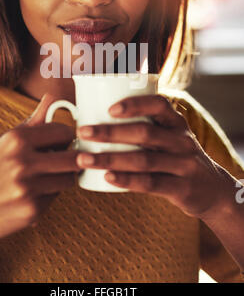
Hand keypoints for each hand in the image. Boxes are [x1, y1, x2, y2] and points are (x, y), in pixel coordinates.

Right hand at [0, 93, 79, 250]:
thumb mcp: (4, 141)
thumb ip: (33, 122)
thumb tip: (52, 97)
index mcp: (16, 139)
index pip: (63, 131)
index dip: (66, 136)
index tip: (62, 142)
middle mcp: (23, 162)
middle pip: (73, 157)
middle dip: (74, 158)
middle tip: (66, 159)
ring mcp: (28, 188)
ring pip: (69, 179)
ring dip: (62, 177)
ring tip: (46, 176)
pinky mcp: (32, 210)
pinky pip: (56, 197)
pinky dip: (50, 195)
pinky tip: (33, 194)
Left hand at [76, 95, 232, 218]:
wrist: (214, 191)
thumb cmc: (177, 158)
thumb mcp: (169, 138)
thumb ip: (143, 128)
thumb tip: (95, 118)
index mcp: (176, 123)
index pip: (159, 105)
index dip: (135, 104)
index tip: (109, 109)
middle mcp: (182, 140)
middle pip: (145, 133)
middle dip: (110, 132)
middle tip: (82, 132)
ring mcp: (184, 165)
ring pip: (144, 159)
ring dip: (110, 158)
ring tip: (84, 159)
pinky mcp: (183, 188)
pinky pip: (151, 183)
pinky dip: (127, 180)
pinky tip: (107, 178)